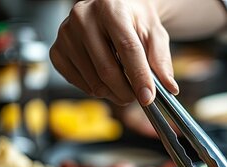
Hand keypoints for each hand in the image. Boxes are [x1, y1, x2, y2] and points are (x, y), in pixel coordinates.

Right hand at [50, 0, 178, 105]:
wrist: (113, 8)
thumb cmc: (134, 20)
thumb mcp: (154, 33)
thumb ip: (161, 59)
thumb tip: (169, 87)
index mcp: (111, 9)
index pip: (127, 48)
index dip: (139, 76)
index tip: (148, 98)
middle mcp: (83, 17)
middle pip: (107, 69)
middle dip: (127, 92)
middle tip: (138, 97)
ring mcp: (65, 34)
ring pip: (92, 81)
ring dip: (113, 93)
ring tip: (124, 87)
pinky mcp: (56, 50)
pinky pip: (78, 83)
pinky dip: (96, 90)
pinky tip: (105, 79)